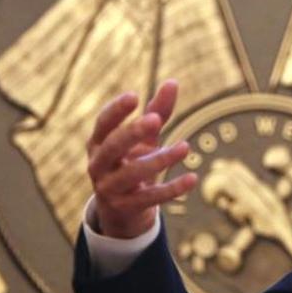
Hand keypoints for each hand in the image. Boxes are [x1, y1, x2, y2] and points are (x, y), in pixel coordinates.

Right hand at [87, 80, 196, 238]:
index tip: (134, 96)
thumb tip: (173, 82)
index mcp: (98, 143)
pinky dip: (172, 189)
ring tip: (186, 146)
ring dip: (160, 160)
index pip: (103, 124)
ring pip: (131, 174)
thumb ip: (157, 112)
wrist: (122, 211)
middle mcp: (98, 165)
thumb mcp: (144, 139)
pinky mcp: (125, 208)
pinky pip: (149, 198)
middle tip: (155, 119)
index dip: (116, 111)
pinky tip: (192, 178)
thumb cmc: (132, 163)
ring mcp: (109, 188)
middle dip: (132, 133)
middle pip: (111, 148)